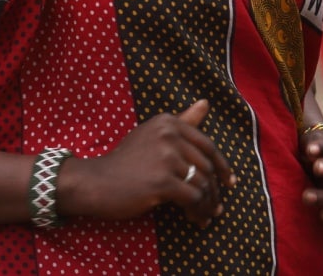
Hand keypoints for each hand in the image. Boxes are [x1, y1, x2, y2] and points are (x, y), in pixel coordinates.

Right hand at [62, 100, 232, 226]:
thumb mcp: (151, 135)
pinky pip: (193, 199)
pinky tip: (195, 219)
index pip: (208, 145)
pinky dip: (198, 212)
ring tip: (204, 215)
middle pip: (206, 167)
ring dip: (207, 205)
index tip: (228, 182)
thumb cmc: (125, 161)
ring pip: (202, 185)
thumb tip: (206, 102)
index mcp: (167, 122)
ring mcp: (165, 158)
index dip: (222, 167)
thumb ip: (181, 120)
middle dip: (213, 190)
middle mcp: (168, 135)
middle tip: (214, 207)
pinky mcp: (162, 181)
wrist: (95, 182)